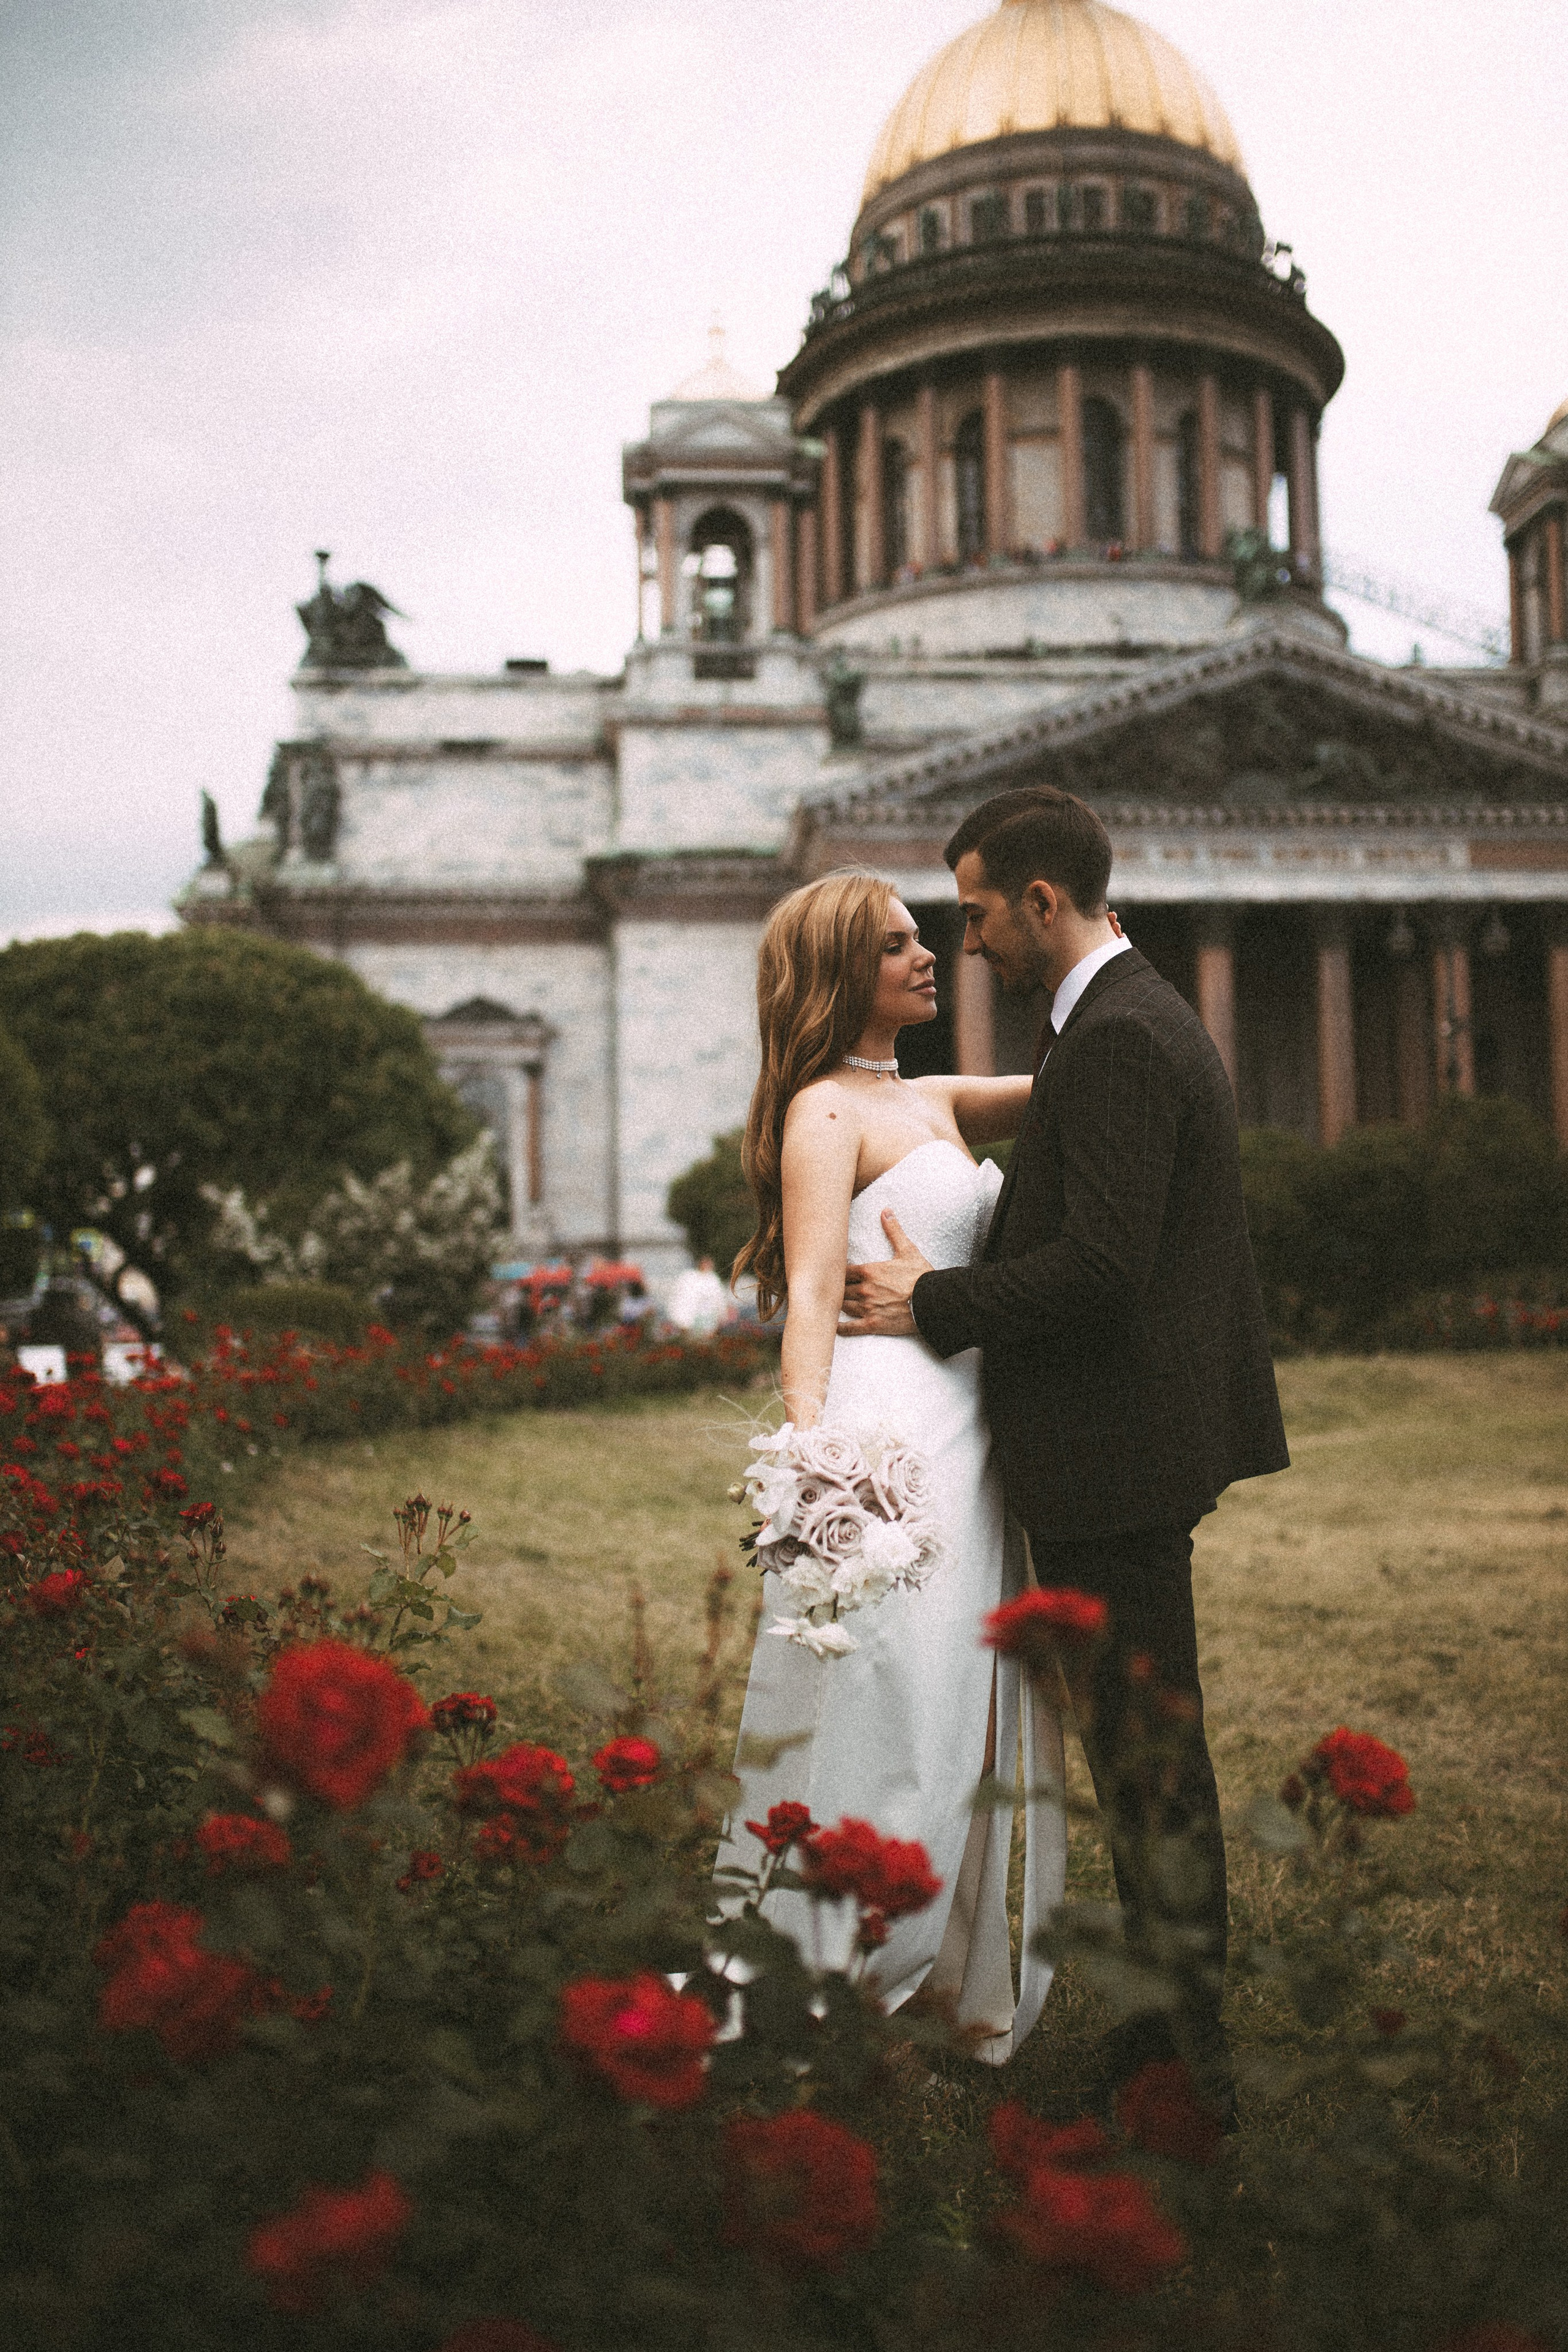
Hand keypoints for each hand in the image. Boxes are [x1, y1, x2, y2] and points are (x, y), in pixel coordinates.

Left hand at [839, 1211, 931, 1337]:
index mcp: (869, 1271)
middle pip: (841, 1289)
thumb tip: (886, 1211)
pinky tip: (834, 1326)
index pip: (843, 1271)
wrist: (934, 1301)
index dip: (838, 1273)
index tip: (835, 1274)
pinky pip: (850, 1328)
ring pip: (844, 1306)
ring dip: (840, 1305)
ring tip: (835, 1305)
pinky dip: (841, 1328)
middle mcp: (865, 1289)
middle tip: (833, 1290)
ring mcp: (868, 1308)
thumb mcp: (907, 1250)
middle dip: (838, 1289)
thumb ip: (894, 1231)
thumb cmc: (921, 1276)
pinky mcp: (873, 1324)